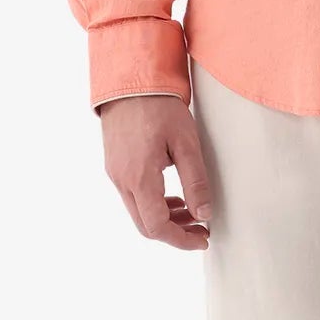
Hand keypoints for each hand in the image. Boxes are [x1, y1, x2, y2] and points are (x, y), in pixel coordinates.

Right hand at [97, 93, 212, 249]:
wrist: (130, 80)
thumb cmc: (160, 106)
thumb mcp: (186, 143)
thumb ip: (195, 181)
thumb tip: (204, 214)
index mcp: (139, 178)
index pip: (157, 226)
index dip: (181, 239)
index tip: (203, 237)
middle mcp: (122, 180)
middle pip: (145, 226)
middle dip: (174, 233)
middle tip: (201, 228)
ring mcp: (115, 173)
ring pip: (138, 213)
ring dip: (164, 219)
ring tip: (192, 211)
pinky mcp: (115, 165)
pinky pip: (132, 197)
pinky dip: (153, 204)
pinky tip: (173, 196)